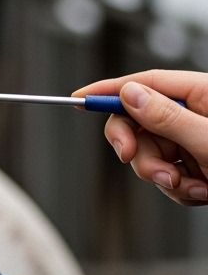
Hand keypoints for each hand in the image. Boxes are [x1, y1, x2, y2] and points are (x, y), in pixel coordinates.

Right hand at [75, 70, 207, 204]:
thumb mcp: (207, 140)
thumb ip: (168, 117)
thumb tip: (129, 94)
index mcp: (204, 93)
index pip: (147, 84)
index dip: (110, 91)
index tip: (79, 99)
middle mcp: (196, 114)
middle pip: (140, 123)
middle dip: (138, 150)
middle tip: (133, 159)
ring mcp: (194, 140)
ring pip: (151, 155)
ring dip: (163, 177)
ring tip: (193, 186)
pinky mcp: (195, 164)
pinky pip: (166, 175)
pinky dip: (178, 189)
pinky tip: (201, 190)